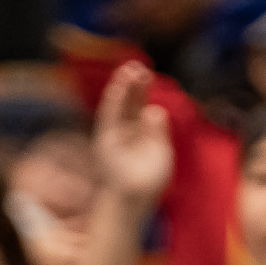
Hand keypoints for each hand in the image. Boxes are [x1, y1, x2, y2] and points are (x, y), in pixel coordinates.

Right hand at [91, 63, 172, 207]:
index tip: (147, 75)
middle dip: (134, 86)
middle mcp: (127, 133)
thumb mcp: (160, 153)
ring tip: (129, 69)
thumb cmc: (149, 182)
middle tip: (138, 66)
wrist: (134, 198)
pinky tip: (118, 85)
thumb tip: (155, 110)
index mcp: (141, 135)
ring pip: (119, 107)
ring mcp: (115, 136)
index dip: (143, 92)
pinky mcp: (105, 140)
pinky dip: (113, 100)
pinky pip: (109, 116)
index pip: (141, 107)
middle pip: (131, 104)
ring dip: (122, 88)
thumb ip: (158, 132)